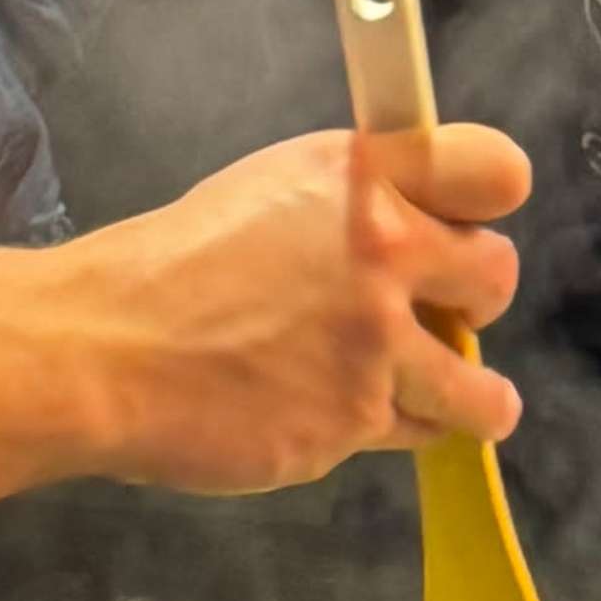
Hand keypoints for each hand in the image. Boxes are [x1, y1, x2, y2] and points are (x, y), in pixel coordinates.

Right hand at [64, 123, 529, 497]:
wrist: (103, 351)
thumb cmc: (173, 263)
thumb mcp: (272, 191)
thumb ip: (355, 202)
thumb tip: (415, 220)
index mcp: (361, 177)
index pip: (494, 170)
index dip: (486, 199)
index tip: (466, 221)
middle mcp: (384, 253)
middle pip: (498, 275)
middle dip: (474, 299)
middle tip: (438, 313)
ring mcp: (375, 345)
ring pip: (479, 386)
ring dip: (468, 394)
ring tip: (446, 396)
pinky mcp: (355, 422)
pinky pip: (409, 431)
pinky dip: (381, 427)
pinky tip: (334, 412)